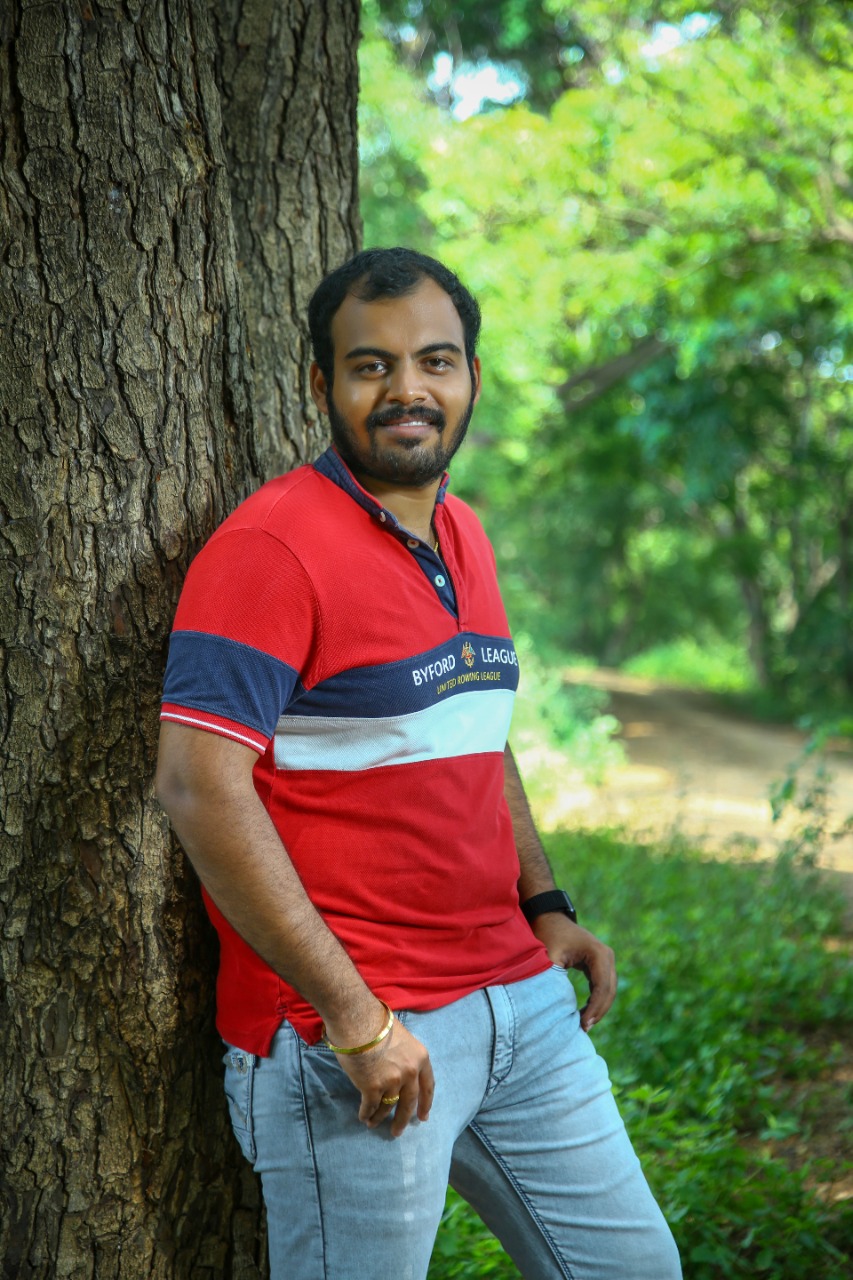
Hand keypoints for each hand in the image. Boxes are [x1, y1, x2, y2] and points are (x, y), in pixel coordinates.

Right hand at [334, 1018, 434, 1137]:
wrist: (357, 1020)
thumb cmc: (376, 1022)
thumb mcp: (401, 1037)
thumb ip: (404, 1055)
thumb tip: (397, 1066)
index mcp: (420, 1058)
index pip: (428, 1086)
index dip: (425, 1103)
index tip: (423, 1117)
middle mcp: (410, 1072)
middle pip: (409, 1102)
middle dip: (403, 1120)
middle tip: (397, 1132)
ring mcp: (392, 1082)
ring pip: (388, 1106)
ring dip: (380, 1118)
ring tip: (373, 1124)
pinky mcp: (373, 1088)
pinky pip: (371, 1106)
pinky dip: (366, 1113)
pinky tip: (364, 1117)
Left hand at [533, 913, 616, 1031]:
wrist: (549, 918)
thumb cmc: (548, 936)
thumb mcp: (549, 957)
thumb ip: (555, 979)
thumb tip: (560, 1007)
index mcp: (598, 953)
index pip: (602, 987)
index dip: (595, 1008)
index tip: (583, 1024)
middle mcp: (607, 956)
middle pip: (609, 991)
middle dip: (598, 1012)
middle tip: (584, 1029)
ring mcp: (606, 960)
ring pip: (609, 991)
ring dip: (599, 1008)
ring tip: (584, 1025)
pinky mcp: (600, 964)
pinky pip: (603, 987)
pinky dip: (596, 1001)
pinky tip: (585, 1014)